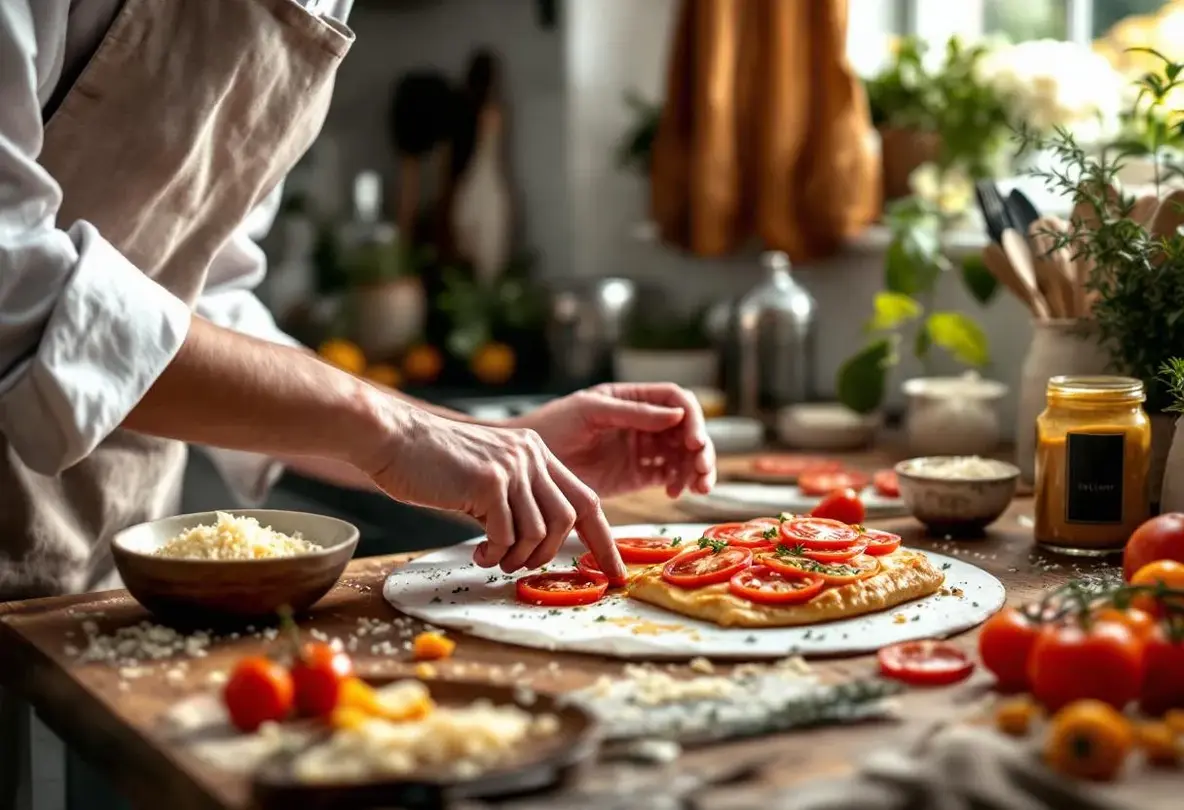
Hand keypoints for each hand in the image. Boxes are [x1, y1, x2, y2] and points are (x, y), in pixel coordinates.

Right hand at [364, 409, 626, 580]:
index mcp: (536, 452)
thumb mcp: (486, 475)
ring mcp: (512, 466)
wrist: (391, 437)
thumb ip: (514, 499)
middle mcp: (531, 455)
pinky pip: (507, 535)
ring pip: (539, 531)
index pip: (586, 498)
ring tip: (492, 558)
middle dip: (550, 555)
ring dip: (517, 557)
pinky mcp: (489, 481)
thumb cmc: (430, 463)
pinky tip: (477, 551)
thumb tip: (534, 544)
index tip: (614, 572)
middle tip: (520, 567)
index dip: (604, 539)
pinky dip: (494, 553)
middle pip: (569, 518)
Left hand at [511, 383, 716, 498]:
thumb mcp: (591, 412)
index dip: (692, 418)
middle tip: (701, 469)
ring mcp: (641, 449)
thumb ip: (632, 413)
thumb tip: (678, 415)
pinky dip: (679, 483)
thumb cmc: (551, 427)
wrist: (525, 466)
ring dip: (695, 469)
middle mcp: (642, 421)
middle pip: (687, 429)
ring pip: (683, 454)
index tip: (693, 440)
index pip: (676, 400)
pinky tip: (674, 492)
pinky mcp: (636, 475)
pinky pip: (668, 476)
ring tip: (696, 487)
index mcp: (632, 398)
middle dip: (700, 448)